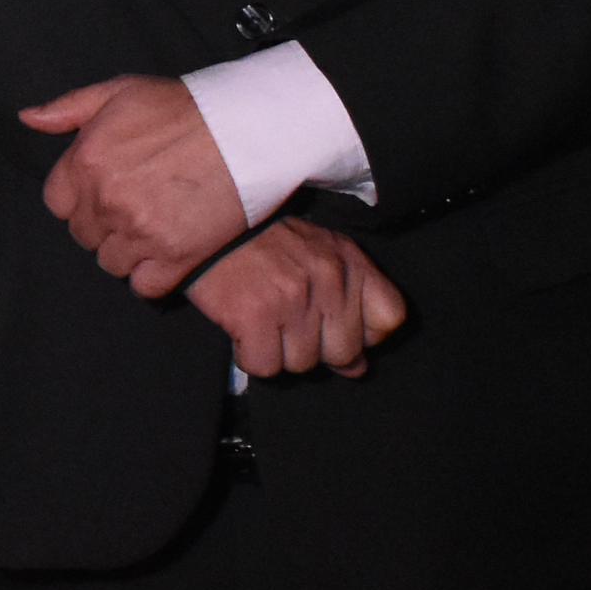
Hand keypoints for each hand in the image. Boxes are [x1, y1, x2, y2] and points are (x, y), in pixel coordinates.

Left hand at [25, 75, 249, 296]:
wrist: (248, 130)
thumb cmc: (184, 108)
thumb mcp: (121, 92)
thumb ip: (68, 108)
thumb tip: (28, 119)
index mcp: (86, 161)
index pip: (57, 204)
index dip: (80, 200)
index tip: (105, 193)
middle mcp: (107, 201)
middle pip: (84, 236)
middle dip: (104, 225)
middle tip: (136, 209)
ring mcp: (140, 232)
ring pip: (112, 263)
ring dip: (128, 251)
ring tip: (154, 229)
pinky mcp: (176, 257)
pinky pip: (144, 286)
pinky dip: (152, 276)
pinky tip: (167, 255)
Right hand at [186, 219, 407, 379]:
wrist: (200, 220)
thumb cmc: (259, 242)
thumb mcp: (316, 252)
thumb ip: (347, 304)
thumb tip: (356, 368)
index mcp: (348, 259)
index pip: (390, 319)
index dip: (364, 333)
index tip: (335, 325)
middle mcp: (328, 277)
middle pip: (344, 353)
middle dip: (315, 349)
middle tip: (288, 324)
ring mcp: (293, 298)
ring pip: (302, 365)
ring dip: (278, 352)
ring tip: (261, 320)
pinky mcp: (255, 315)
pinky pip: (264, 367)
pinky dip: (249, 356)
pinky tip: (241, 330)